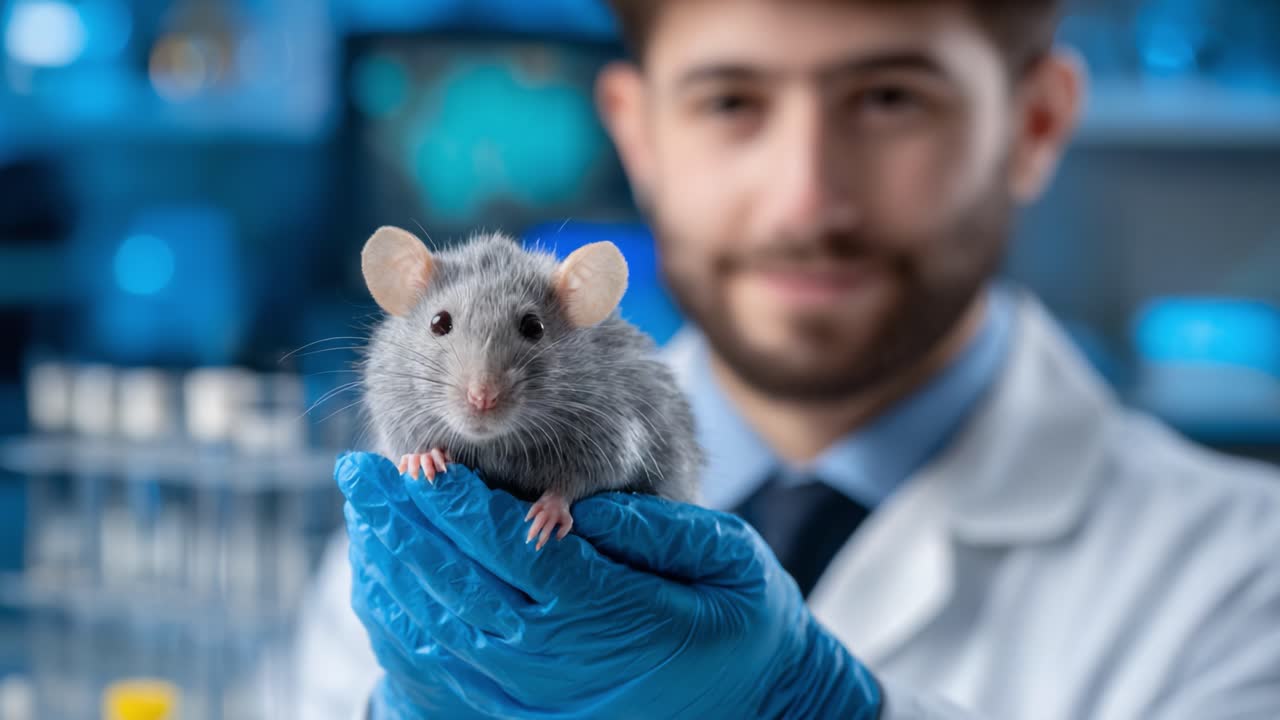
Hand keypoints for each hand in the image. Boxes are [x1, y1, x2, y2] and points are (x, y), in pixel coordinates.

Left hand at [336, 451, 882, 718]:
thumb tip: (573, 507)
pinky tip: (382, 583)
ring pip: (437, 633)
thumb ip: (653, 531)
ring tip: (364, 513)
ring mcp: (533, 698)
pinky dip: (400, 629)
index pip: (516, 555)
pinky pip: (440, 677)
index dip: (461, 508)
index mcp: (611, 618)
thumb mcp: (725, 562)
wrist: (753, 709)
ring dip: (392, 570)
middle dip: (404, 526)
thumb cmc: (742, 624)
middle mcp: (559, 665)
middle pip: (460, 588)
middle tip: (359, 471)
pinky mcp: (519, 714)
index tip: (421, 462)